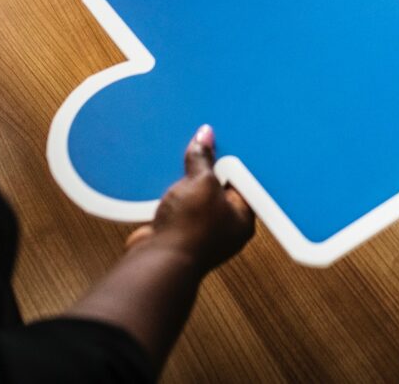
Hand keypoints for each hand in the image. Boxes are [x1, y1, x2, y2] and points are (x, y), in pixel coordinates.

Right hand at [125, 124, 254, 273]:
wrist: (155, 263)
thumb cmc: (188, 231)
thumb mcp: (201, 183)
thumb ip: (203, 159)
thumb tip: (205, 136)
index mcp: (242, 217)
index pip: (243, 181)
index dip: (232, 161)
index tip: (222, 142)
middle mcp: (224, 227)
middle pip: (218, 187)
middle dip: (207, 169)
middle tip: (200, 148)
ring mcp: (200, 231)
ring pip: (195, 196)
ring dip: (186, 181)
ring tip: (181, 163)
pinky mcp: (178, 232)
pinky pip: (178, 206)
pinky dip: (172, 194)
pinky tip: (164, 181)